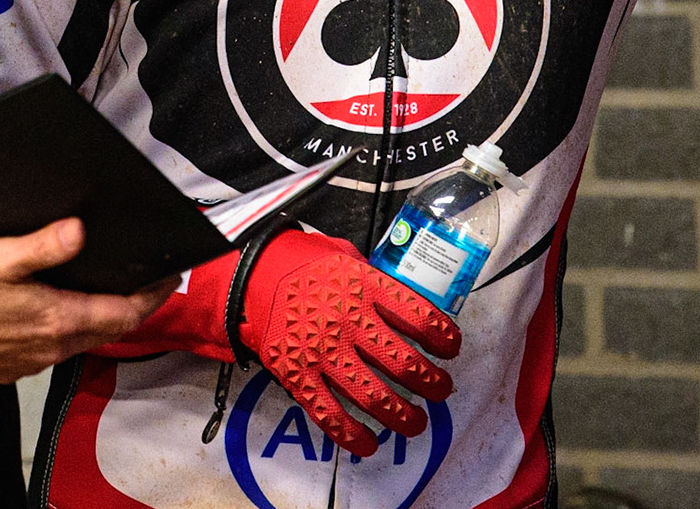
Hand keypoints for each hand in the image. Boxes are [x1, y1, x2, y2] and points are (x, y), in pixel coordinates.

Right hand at [0, 218, 175, 384]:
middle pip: (107, 330)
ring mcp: (30, 361)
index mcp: (55, 318)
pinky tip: (58, 316)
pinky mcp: (10, 367)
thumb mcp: (1, 256)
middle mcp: (49, 347)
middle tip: (148, 286)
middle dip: (132, 308)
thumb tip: (80, 231)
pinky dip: (69, 332)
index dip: (150, 297)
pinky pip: (53, 351)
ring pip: (81, 342)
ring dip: (100, 320)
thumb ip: (45, 245)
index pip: (121, 314)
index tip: (168, 280)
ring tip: (108, 296)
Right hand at [237, 231, 458, 456]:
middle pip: (406, 364)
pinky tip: (370, 442)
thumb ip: (375, 279)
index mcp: (365, 288)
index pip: (421, 318)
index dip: (444, 338)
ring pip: (376, 397)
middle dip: (432, 384)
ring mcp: (323, 352)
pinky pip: (330, 415)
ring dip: (404, 416)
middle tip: (440, 389)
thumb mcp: (344, 256)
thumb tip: (404, 301)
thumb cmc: (300, 263)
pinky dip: (354, 436)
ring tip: (415, 422)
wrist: (249, 275)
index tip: (450, 349)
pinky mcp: (298, 376)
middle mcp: (349, 322)